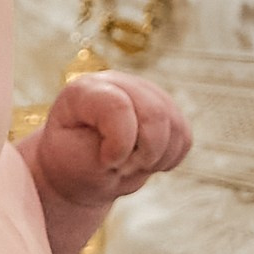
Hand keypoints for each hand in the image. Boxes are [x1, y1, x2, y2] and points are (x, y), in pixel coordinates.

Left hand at [35, 71, 192, 207]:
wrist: (77, 170)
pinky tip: (144, 163)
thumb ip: (104, 151)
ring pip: (175, 126)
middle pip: (155, 114)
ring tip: (129, 166)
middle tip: (122, 169)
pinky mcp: (165, 109)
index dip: (119, 144)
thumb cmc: (70, 166)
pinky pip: (183, 137)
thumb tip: (141, 140)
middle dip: (145, 153)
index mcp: (84, 91)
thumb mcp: (72, 164)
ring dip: (156, 158)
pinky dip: (168, 158)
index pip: (117, 106)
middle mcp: (117, 82)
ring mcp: (144, 93)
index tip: (107, 163)